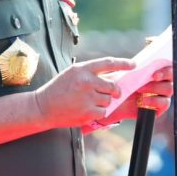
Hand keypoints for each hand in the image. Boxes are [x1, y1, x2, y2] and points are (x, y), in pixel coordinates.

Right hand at [35, 57, 166, 129]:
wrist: (42, 107)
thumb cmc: (59, 89)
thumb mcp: (73, 74)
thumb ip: (91, 73)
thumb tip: (114, 76)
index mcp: (82, 69)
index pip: (108, 63)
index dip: (124, 63)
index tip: (134, 65)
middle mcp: (86, 82)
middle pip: (113, 85)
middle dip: (114, 90)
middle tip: (112, 92)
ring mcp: (87, 98)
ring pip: (109, 100)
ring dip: (104, 101)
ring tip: (90, 101)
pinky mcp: (87, 112)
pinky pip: (104, 111)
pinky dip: (99, 112)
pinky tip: (87, 109)